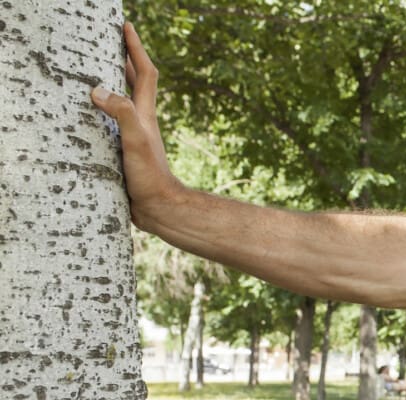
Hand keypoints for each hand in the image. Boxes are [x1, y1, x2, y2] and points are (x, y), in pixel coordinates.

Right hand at [90, 22, 182, 227]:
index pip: (143, 73)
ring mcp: (133, 137)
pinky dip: (101, 115)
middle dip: (123, 60)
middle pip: (133, 84)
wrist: (159, 210)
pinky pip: (111, 125)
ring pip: (122, 104)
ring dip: (112, 86)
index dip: (136, 48)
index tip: (126, 26)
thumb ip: (123, 113)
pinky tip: (89, 119)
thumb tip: (99, 90)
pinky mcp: (124, 153)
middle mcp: (140, 123)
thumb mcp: (136, 141)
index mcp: (144, 115)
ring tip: (95, 72)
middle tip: (109, 41)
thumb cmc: (151, 177)